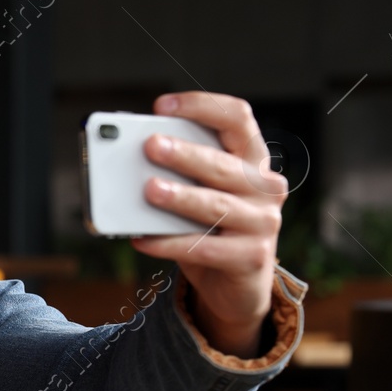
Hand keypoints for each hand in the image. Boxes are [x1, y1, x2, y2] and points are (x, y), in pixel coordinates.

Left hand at [129, 92, 285, 356]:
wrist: (237, 284)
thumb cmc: (210, 228)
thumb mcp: (198, 194)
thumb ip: (177, 174)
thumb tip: (126, 164)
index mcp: (253, 159)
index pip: (236, 118)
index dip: (201, 106)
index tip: (162, 106)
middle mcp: (265, 187)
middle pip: (222, 163)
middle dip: (184, 154)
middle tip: (150, 146)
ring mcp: (264, 223)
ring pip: (215, 205)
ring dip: (180, 197)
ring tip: (149, 190)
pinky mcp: (252, 257)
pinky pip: (203, 247)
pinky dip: (168, 243)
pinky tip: (141, 239)